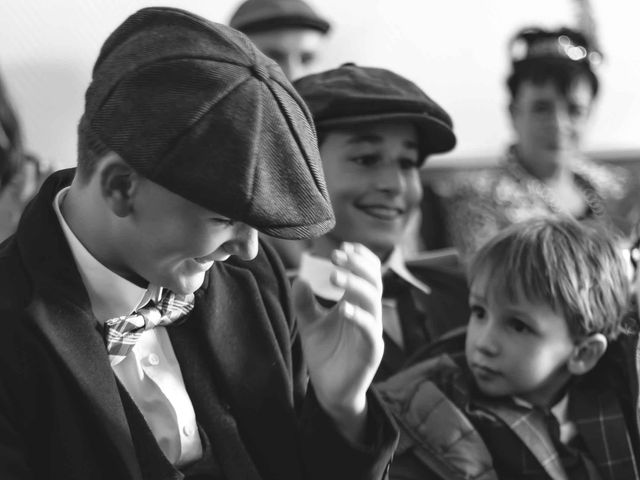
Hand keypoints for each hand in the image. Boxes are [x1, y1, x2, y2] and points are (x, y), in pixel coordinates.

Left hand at [292, 243, 383, 440]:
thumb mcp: (309, 324)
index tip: (342, 246)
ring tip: (335, 276)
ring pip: (373, 301)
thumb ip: (304, 303)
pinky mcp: (372, 351)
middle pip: (372, 281)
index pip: (366, 273)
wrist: (330, 391)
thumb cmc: (324, 354)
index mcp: (356, 303)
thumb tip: (299, 279)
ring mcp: (372, 331)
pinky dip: (359, 317)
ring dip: (355, 285)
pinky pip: (370, 330)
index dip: (359, 257)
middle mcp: (368, 313)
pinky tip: (345, 308)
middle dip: (357, 265)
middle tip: (337, 255)